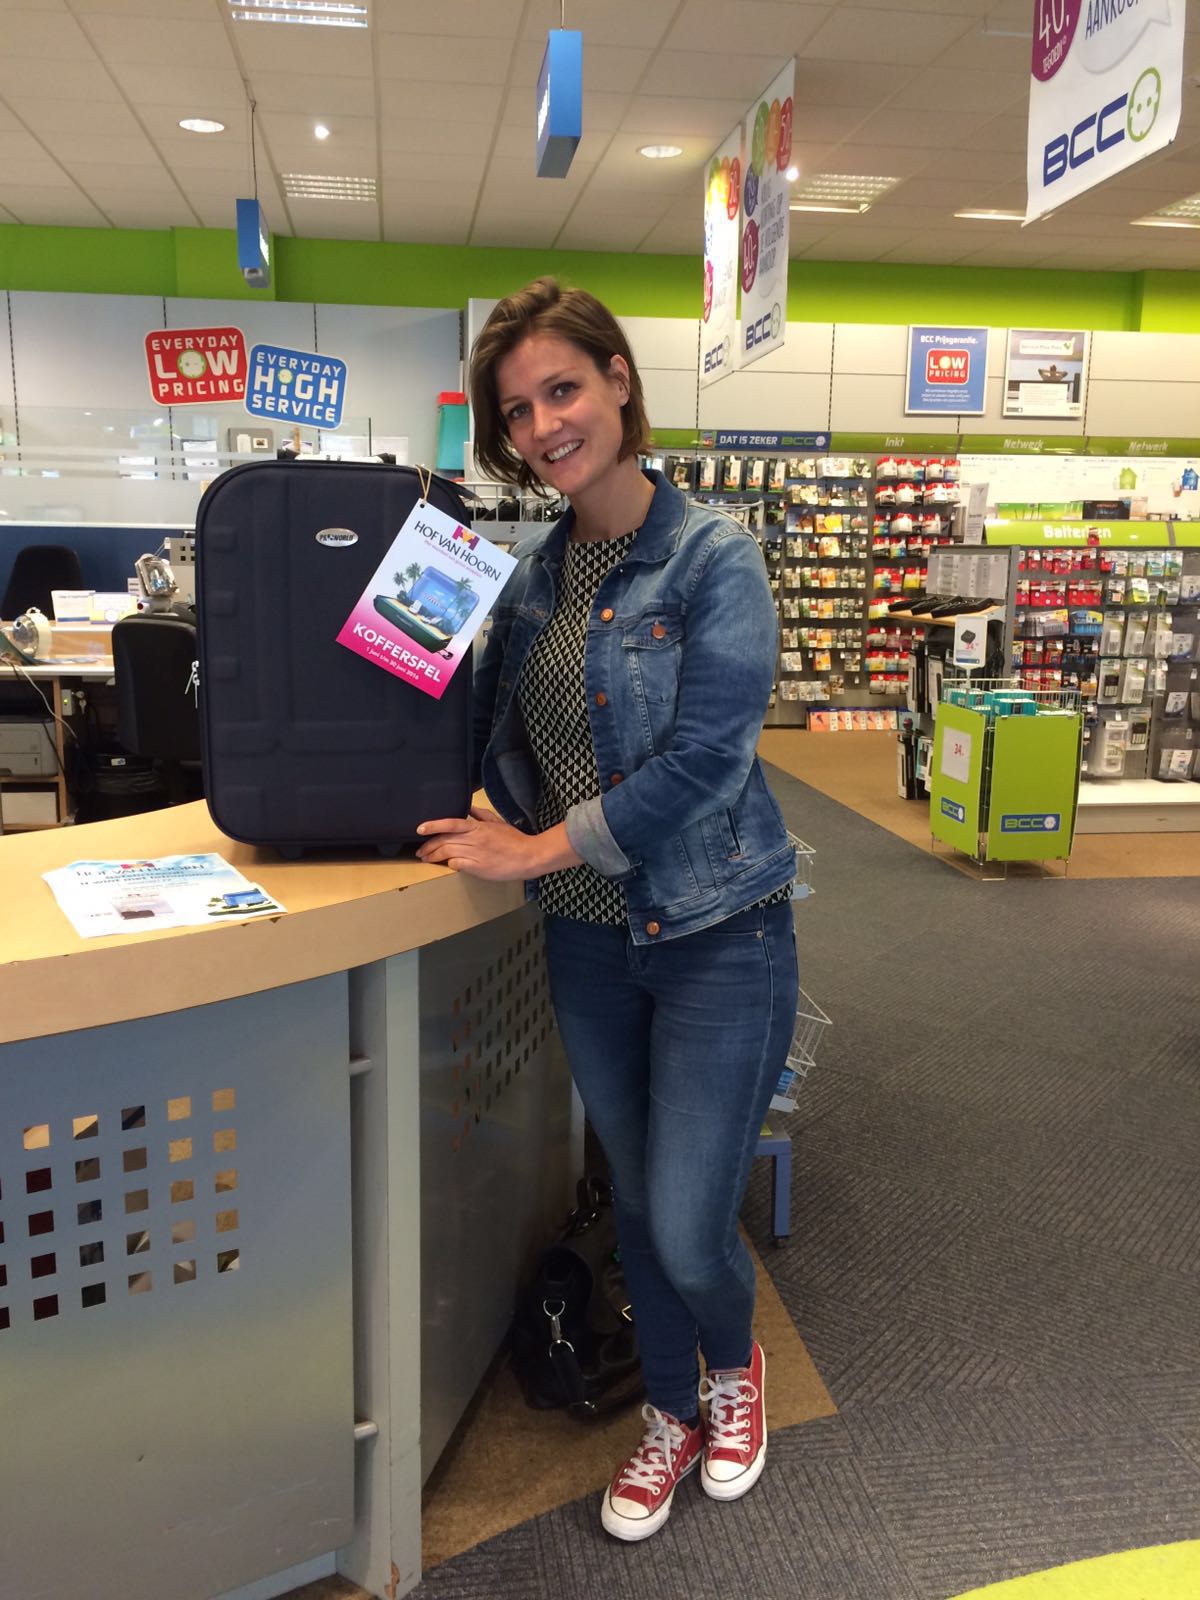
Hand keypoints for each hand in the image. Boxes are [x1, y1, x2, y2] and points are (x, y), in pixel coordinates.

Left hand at [415, 806, 566, 881]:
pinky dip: (449, 864)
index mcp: (478, 827)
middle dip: (428, 846)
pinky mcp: (479, 868)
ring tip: (426, 859)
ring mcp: (476, 854)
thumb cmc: (514, 840)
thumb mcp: (498, 822)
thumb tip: (469, 808)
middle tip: (421, 852)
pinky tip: (447, 865)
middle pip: (444, 840)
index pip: (451, 823)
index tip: (420, 829)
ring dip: (434, 856)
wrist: (528, 856)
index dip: (434, 825)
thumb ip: (482, 815)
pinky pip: (458, 865)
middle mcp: (474, 839)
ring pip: (448, 853)